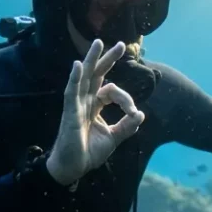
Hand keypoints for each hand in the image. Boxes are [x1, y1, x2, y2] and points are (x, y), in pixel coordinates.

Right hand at [46, 39, 145, 185]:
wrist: (73, 168)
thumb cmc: (88, 153)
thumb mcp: (113, 138)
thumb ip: (126, 126)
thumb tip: (141, 114)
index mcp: (94, 106)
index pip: (111, 91)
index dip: (126, 99)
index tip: (133, 113)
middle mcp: (85, 101)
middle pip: (96, 75)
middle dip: (107, 59)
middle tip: (119, 44)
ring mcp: (76, 105)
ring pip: (84, 77)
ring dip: (91, 60)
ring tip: (98, 43)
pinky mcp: (70, 113)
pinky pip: (71, 92)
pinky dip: (74, 78)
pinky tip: (77, 65)